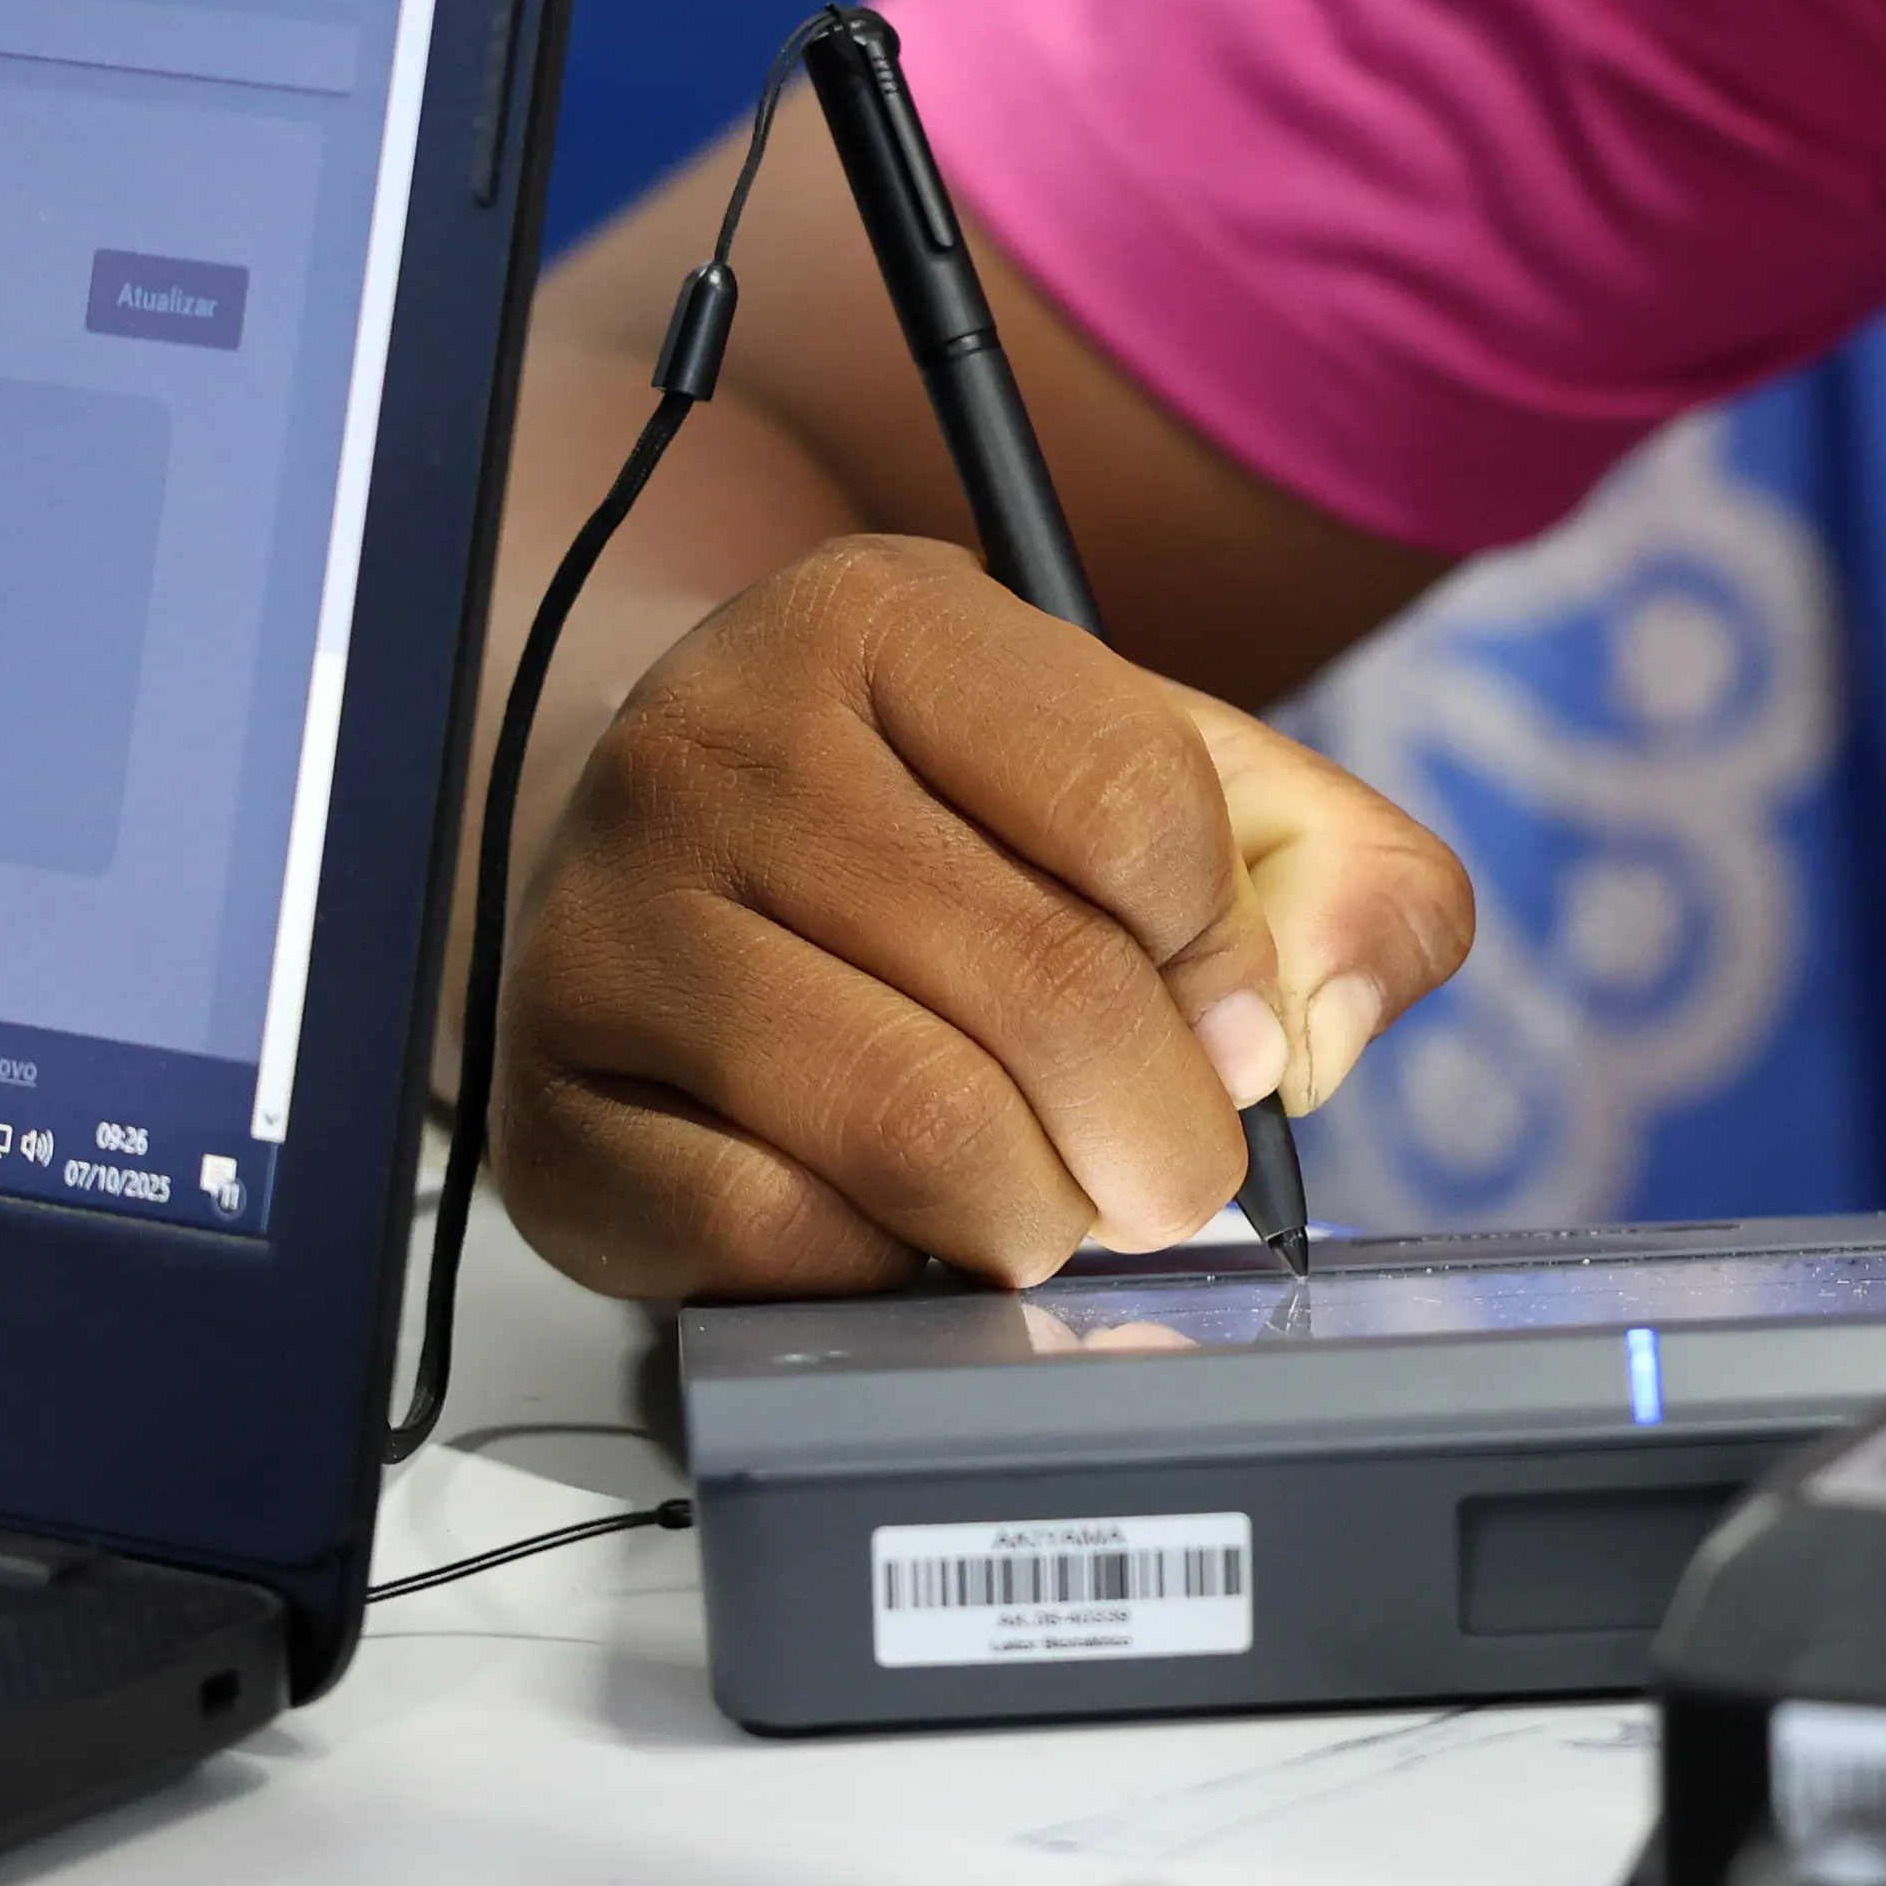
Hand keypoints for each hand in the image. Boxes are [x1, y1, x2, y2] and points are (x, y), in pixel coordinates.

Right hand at [493, 535, 1474, 1299]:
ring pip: (919, 1128)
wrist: (675, 860)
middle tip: (1176, 1176)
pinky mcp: (551, 1109)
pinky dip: (887, 1268)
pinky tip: (902, 1224)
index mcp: (876, 617)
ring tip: (1054, 1204)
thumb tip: (1328, 1018)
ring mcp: (610, 924)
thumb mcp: (1164, 781)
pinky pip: (773, 1238)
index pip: (1134, 805)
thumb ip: (1334, 873)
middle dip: (1166, 1131)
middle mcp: (712, 742)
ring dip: (1044, 1215)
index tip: (1237, 1027)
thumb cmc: (947, 826)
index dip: (1229, 959)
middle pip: (1046, 984)